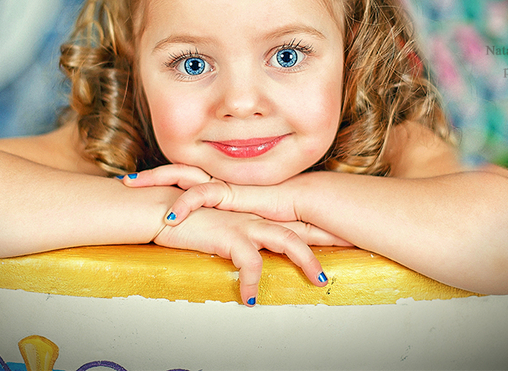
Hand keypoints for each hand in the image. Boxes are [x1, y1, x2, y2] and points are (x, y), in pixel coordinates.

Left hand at [122, 164, 297, 223]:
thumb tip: (217, 241)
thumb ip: (232, 227)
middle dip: (151, 177)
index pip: (187, 178)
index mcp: (222, 187)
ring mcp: (226, 185)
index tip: (141, 184)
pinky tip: (170, 220)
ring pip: (184, 177)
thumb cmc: (284, 214)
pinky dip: (186, 205)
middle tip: (125, 181)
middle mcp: (221, 182)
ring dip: (156, 182)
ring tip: (131, 188)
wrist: (310, 205)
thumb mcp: (250, 222)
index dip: (164, 180)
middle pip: (179, 172)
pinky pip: (204, 195)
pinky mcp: (235, 193)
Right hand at [153, 207, 341, 305]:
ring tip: (318, 281)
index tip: (343, 231)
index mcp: (253, 213)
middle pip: (300, 225)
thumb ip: (235, 233)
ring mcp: (244, 223)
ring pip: (287, 240)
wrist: (156, 208)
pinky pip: (249, 262)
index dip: (319, 224)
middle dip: (327, 237)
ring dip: (306, 260)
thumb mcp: (216, 225)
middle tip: (351, 246)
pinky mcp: (228, 235)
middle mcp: (253, 215)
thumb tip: (247, 253)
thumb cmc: (183, 218)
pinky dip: (252, 281)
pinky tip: (250, 298)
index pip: (293, 217)